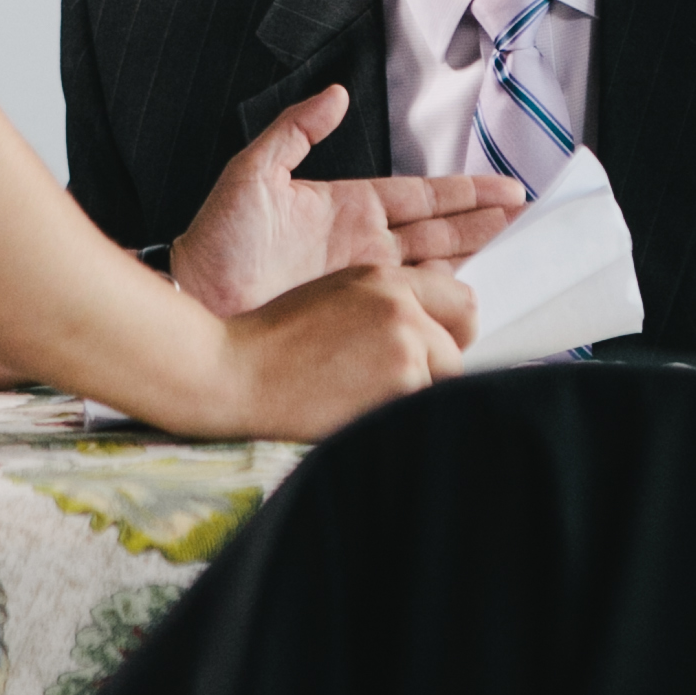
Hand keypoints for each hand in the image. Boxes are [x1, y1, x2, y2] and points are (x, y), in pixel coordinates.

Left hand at [169, 85, 522, 318]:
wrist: (195, 297)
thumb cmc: (216, 239)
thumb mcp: (254, 171)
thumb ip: (295, 130)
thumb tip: (335, 95)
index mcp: (343, 205)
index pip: (417, 194)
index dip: (462, 190)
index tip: (504, 187)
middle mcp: (361, 244)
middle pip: (439, 228)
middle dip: (485, 219)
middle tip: (531, 214)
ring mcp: (363, 281)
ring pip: (435, 264)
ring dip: (477, 255)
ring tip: (520, 246)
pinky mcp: (358, 313)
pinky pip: (413, 303)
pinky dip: (446, 299)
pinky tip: (477, 298)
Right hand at [209, 263, 475, 441]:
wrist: (235, 376)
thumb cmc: (272, 344)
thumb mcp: (334, 298)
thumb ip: (386, 304)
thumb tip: (431, 324)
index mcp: (382, 279)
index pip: (459, 300)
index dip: (452, 329)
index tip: (444, 346)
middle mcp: (399, 305)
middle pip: (461, 344)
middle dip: (436, 367)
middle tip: (392, 383)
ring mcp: (403, 345)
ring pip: (447, 379)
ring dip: (419, 393)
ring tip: (366, 397)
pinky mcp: (400, 385)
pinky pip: (428, 407)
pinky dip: (404, 415)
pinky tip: (362, 411)